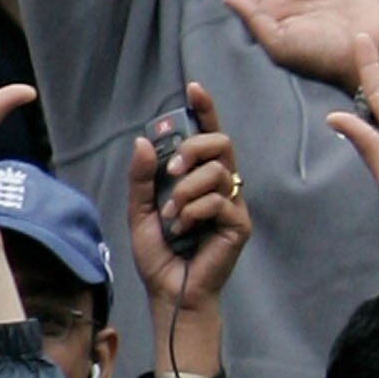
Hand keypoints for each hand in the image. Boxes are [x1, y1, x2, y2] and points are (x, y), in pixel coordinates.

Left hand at [128, 83, 250, 306]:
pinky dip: (194, 211)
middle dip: (194, 148)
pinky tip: (183, 228)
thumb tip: (143, 141)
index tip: (193, 88)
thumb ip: (142, 176)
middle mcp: (221, 187)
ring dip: (186, 188)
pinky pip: (220, 200)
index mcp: (198, 178)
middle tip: (171, 169)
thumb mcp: (139, 208)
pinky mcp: (240, 225)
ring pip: (219, 172)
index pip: (207, 137)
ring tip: (171, 213)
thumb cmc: (159, 252)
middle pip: (221, 144)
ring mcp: (233, 205)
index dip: (204, 111)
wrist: (171, 289)